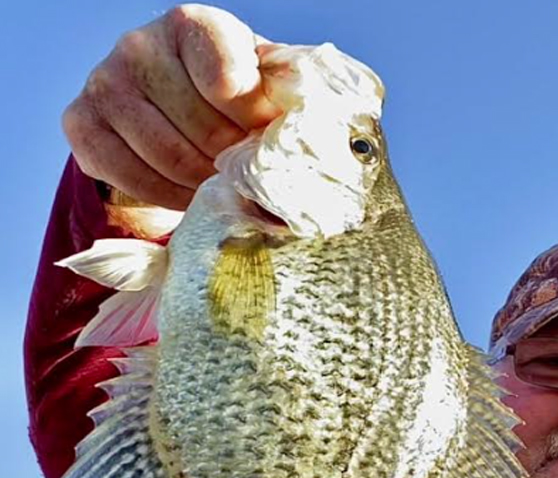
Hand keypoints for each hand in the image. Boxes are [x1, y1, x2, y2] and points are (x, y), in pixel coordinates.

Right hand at [63, 4, 280, 209]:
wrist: (170, 101)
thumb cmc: (232, 92)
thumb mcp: (263, 82)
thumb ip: (282, 97)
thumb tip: (302, 135)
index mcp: (193, 24)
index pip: (228, 85)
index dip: (253, 124)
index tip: (264, 136)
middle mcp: (139, 45)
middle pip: (201, 130)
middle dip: (232, 161)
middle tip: (247, 172)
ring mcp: (104, 82)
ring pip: (167, 158)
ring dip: (204, 183)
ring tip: (222, 183)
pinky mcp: (79, 122)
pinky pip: (130, 176)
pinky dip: (168, 196)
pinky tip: (189, 192)